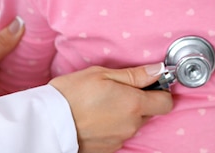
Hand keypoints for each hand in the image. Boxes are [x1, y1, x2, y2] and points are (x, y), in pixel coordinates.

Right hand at [49, 63, 172, 152]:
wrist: (48, 123)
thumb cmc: (72, 93)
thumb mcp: (102, 74)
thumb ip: (135, 74)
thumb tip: (158, 70)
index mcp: (134, 104)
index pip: (166, 103)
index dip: (161, 91)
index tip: (150, 83)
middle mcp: (131, 125)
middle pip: (150, 113)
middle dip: (140, 101)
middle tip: (119, 89)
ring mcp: (120, 139)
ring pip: (134, 123)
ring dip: (126, 113)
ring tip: (103, 102)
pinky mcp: (109, 149)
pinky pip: (120, 133)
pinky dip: (113, 125)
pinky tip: (97, 116)